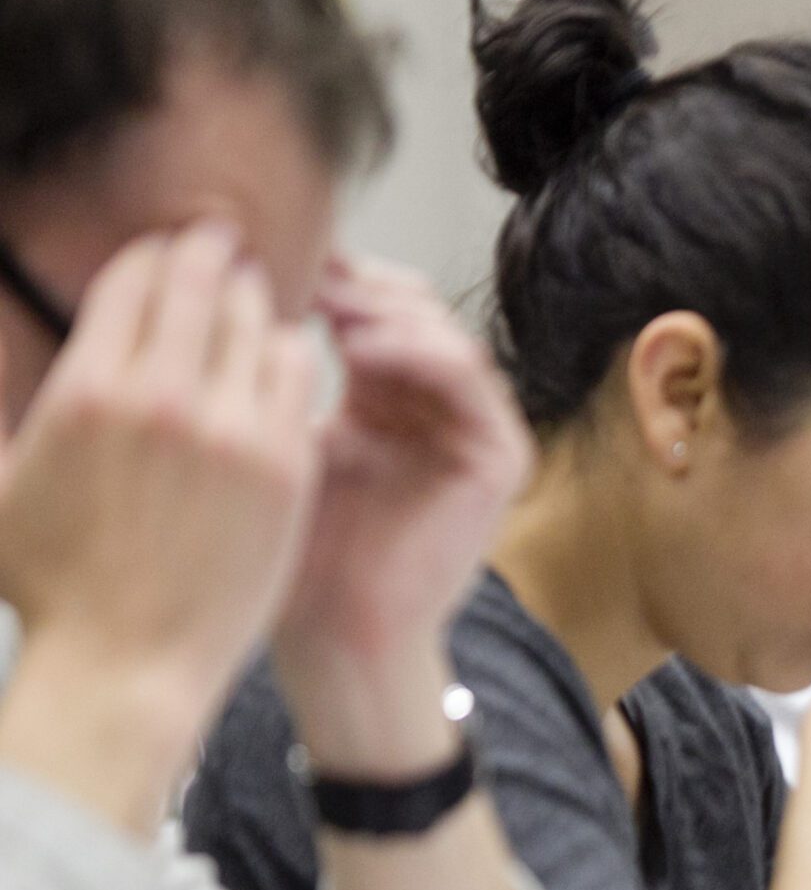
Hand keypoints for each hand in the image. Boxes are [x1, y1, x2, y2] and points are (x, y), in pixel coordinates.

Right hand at [0, 224, 317, 823]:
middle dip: (210, 256)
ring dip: (254, 304)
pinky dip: (290, 355)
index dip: (153, 257)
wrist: (128, 667)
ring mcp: (235, 430)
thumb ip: (9, 417)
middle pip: (201, 284)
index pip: (135, 281)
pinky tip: (284, 357)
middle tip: (220, 245)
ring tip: (253, 301)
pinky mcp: (288, 465)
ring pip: (260, 322)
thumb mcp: (2, 488)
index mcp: (89, 390)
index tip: (166, 251)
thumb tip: (10, 368)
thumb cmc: (57, 590)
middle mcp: (166, 397)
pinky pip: (300, 376)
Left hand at [271, 258, 531, 697]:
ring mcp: (476, 430)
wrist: (338, 632)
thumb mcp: (280, 437)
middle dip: (357, 284)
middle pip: (414, 307)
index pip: (372, 306)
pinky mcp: (500, 457)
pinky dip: (418, 350)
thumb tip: (230, 280)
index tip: (269, 257)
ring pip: (443, 330)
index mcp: (388, 396)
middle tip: (304, 269)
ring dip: (385, 309)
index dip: (328, 276)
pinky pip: (468, 377)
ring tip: (329, 303)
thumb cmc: (297, 552)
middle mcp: (437, 407)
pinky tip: (362, 346)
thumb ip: (278, 369)